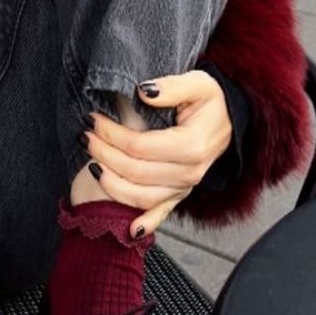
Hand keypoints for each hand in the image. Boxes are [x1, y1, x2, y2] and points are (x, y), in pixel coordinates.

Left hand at [81, 69, 233, 236]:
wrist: (231, 121)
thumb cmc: (211, 101)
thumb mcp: (198, 83)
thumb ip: (171, 87)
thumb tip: (143, 92)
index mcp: (193, 146)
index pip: (140, 146)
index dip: (111, 134)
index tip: (92, 119)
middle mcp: (190, 172)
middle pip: (135, 172)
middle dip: (104, 154)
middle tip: (84, 137)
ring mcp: (184, 188)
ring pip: (141, 197)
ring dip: (111, 184)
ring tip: (90, 164)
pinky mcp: (179, 195)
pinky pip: (160, 214)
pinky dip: (144, 224)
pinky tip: (128, 230)